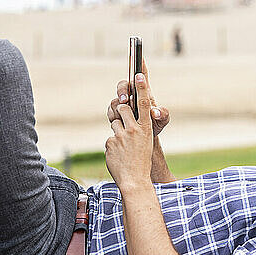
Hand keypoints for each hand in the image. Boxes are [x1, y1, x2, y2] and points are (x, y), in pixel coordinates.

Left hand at [105, 73, 153, 190]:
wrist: (135, 180)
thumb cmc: (141, 160)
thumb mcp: (144, 141)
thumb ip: (135, 127)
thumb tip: (122, 117)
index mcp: (146, 128)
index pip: (144, 103)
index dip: (142, 88)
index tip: (139, 74)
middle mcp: (135, 129)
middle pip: (122, 108)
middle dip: (120, 110)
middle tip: (124, 121)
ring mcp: (122, 136)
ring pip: (113, 121)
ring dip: (116, 130)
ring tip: (123, 144)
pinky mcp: (111, 143)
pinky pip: (109, 138)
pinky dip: (113, 146)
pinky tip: (118, 156)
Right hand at [107, 58, 169, 137]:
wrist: (145, 138)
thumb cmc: (155, 124)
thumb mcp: (162, 120)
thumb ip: (162, 114)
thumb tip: (155, 112)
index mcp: (145, 93)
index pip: (142, 75)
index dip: (139, 63)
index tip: (138, 54)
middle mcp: (132, 95)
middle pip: (124, 85)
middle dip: (122, 90)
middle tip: (125, 100)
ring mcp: (123, 104)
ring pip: (115, 100)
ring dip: (117, 106)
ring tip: (122, 114)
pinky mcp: (116, 113)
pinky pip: (111, 111)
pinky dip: (113, 115)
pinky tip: (118, 121)